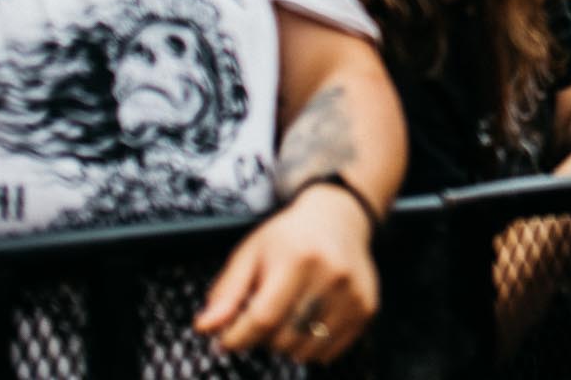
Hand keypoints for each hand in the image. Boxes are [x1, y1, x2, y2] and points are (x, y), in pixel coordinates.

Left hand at [195, 186, 377, 364]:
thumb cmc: (289, 236)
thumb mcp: (251, 253)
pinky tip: (308, 319)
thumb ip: (227, 292)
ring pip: (304, 351)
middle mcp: (331, 277)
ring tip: (287, 314)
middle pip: (282, 338)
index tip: (226, 340)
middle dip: (262, 336)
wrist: (339, 217)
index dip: (237, 337)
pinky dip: (310, 346)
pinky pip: (328, 353)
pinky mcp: (366, 309)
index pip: (263, 318)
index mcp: (298, 258)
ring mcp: (352, 295)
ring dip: (286, 343)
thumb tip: (205, 327)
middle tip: (262, 315)